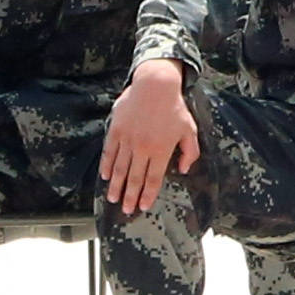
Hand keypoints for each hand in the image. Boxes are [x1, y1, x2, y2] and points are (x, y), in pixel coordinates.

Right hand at [100, 55, 194, 209]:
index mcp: (161, 150)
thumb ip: (190, 152)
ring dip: (116, 185)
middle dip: (130, 195)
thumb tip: (184, 169)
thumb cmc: (175, 108)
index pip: (153, 179)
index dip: (147, 194)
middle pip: (135, 178)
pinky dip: (106, 165)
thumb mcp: (189, 129)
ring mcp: (128, 139)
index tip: (143, 206)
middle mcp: (143, 148)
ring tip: (112, 198)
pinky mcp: (116, 130)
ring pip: (119, 168)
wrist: (155, 85)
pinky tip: (104, 176)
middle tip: (126, 210)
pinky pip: (109, 151)